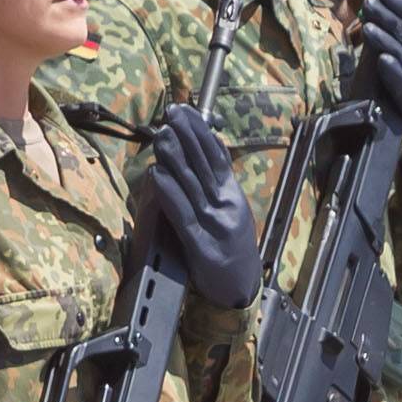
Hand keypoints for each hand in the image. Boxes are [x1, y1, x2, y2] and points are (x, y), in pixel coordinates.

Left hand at [141, 103, 260, 307]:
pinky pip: (183, 215)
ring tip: (162, 135)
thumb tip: (207, 148)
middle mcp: (225, 206)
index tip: (186, 110)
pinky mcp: (200, 246)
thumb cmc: (232, 250)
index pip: (217, 157)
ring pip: (192, 185)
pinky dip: (170, 193)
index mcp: (233, 197)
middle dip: (187, 136)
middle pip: (204, 165)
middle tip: (171, 113)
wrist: (241, 290)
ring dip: (176, 158)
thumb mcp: (232, 212)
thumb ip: (219, 184)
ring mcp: (213, 225)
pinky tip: (159, 175)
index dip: (201, 132)